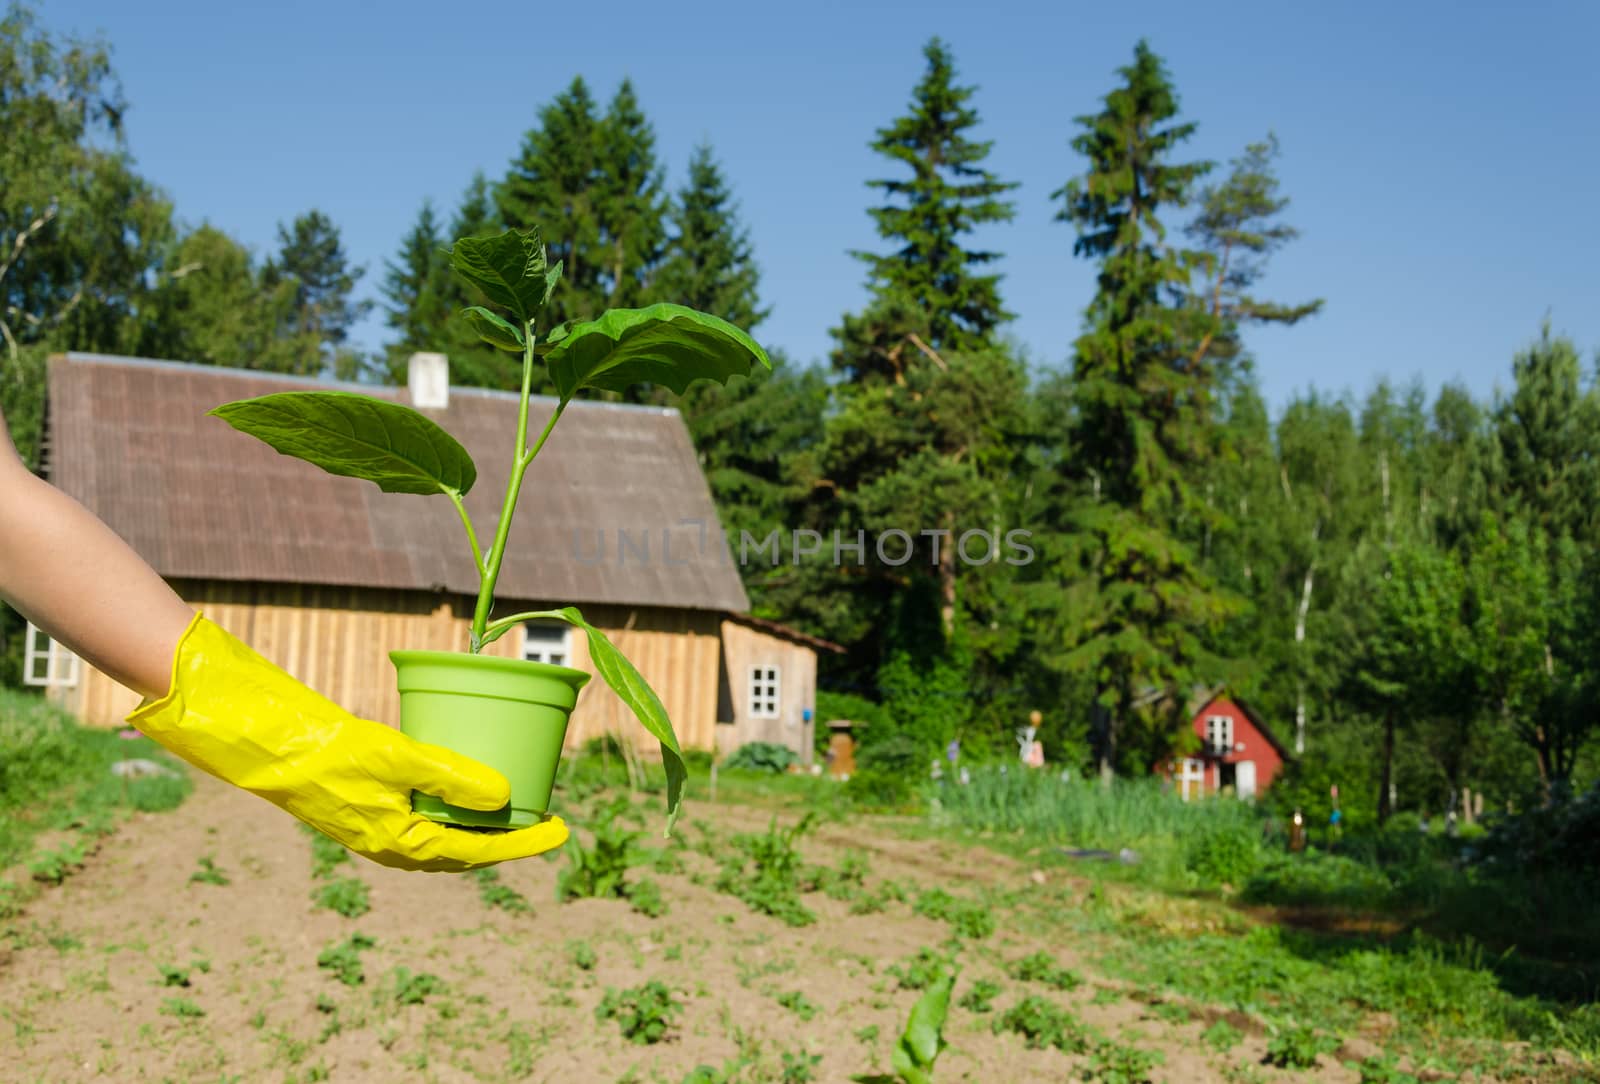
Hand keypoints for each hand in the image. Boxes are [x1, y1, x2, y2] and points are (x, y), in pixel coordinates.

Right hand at [129, 613, 567, 871]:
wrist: (272, 747)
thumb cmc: (333, 753)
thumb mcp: (399, 757)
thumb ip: (453, 776)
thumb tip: (504, 797)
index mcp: (405, 844)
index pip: (481, 851)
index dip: (524, 841)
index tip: (561, 831)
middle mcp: (396, 845)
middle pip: (467, 849)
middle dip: (507, 836)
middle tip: (544, 816)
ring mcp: (382, 831)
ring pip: (447, 836)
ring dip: (480, 825)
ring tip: (514, 803)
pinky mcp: (371, 810)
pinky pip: (427, 819)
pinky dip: (454, 809)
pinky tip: (462, 786)